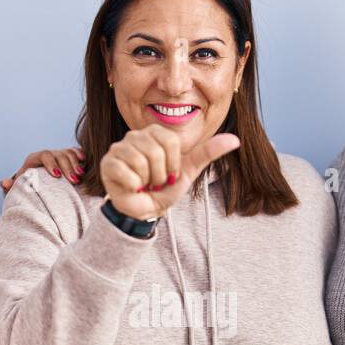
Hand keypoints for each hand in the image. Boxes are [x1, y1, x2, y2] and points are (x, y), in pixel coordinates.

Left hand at [0, 147, 84, 194]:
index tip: (56, 176)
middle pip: (59, 154)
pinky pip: (76, 152)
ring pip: (69, 153)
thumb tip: (3, 183)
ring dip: (76, 164)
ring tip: (80, 177)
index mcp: (35, 159)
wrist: (36, 183)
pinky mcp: (68, 158)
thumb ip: (12, 186)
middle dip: (67, 167)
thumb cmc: (27, 186)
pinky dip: (81, 156)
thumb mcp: (19, 186)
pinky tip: (86, 163)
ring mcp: (59, 155)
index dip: (51, 164)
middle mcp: (48, 154)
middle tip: (74, 180)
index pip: (44, 155)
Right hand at [100, 126, 240, 219]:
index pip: (171, 141)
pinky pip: (127, 172)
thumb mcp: (189, 172)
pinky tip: (131, 186)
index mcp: (155, 133)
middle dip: (160, 174)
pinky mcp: (108, 163)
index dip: (174, 164)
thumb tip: (235, 139)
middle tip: (155, 182)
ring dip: (147, 181)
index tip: (169, 174)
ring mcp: (119, 148)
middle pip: (155, 151)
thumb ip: (209, 153)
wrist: (144, 210)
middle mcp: (135, 136)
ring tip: (143, 183)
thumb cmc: (164, 189)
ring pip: (141, 162)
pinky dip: (134, 185)